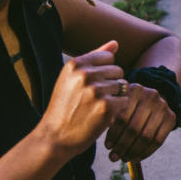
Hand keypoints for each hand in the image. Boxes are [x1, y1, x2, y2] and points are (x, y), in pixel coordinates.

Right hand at [36, 41, 127, 158]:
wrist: (55, 136)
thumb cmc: (65, 106)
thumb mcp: (72, 78)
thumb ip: (94, 58)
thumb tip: (116, 42)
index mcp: (75, 64)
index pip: (108, 57)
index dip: (104, 72)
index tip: (91, 85)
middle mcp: (85, 74)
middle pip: (118, 71)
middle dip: (111, 84)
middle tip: (93, 99)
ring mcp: (96, 90)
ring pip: (123, 86)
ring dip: (115, 97)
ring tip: (96, 107)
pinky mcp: (107, 107)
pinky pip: (125, 101)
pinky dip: (118, 109)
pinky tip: (102, 115)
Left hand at [105, 82, 177, 162]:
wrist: (154, 100)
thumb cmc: (129, 105)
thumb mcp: (121, 104)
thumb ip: (112, 115)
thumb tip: (106, 144)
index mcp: (134, 90)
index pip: (122, 117)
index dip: (114, 134)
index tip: (107, 146)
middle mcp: (151, 96)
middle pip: (134, 128)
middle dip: (122, 146)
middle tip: (113, 157)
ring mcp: (163, 107)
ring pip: (146, 136)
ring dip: (133, 151)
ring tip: (123, 159)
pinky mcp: (171, 117)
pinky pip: (158, 141)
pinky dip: (145, 152)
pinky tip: (135, 158)